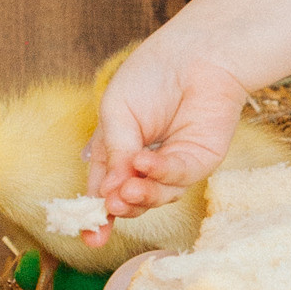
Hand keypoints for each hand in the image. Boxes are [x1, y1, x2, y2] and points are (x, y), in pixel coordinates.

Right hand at [86, 36, 253, 217]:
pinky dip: (161, 174)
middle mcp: (146, 165)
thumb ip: (114, 153)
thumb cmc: (151, 76)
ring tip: (127, 190)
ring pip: (158, 195)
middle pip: (132, 200)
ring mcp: (175, 166)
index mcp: (119, 153)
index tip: (89, 236)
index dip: (97, 214)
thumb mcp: (116, 113)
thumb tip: (109, 195)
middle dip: (120, 206)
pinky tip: (146, 164)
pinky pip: (181, 176)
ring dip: (141, 195)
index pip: (105, 189)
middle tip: (112, 204)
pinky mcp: (201, 160)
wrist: (194, 52)